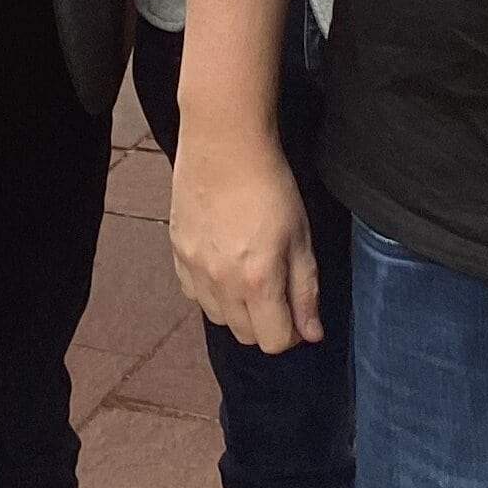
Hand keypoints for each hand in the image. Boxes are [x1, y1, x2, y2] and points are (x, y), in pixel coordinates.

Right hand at [171, 124, 321, 354]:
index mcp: (259, 281)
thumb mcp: (301, 239)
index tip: (298, 314)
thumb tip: (311, 333)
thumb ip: (305, 291)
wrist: (224, 145)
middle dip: (266, 324)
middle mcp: (222, 283)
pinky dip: (211, 291)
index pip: (274, 342)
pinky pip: (193, 293)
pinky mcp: (177, 252)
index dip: (292, 334)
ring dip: (237, 310)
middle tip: (278, 293)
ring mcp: (195, 269)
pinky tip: (224, 266)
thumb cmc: (271, 186)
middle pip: (244, 335)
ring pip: (217, 317)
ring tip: (250, 277)